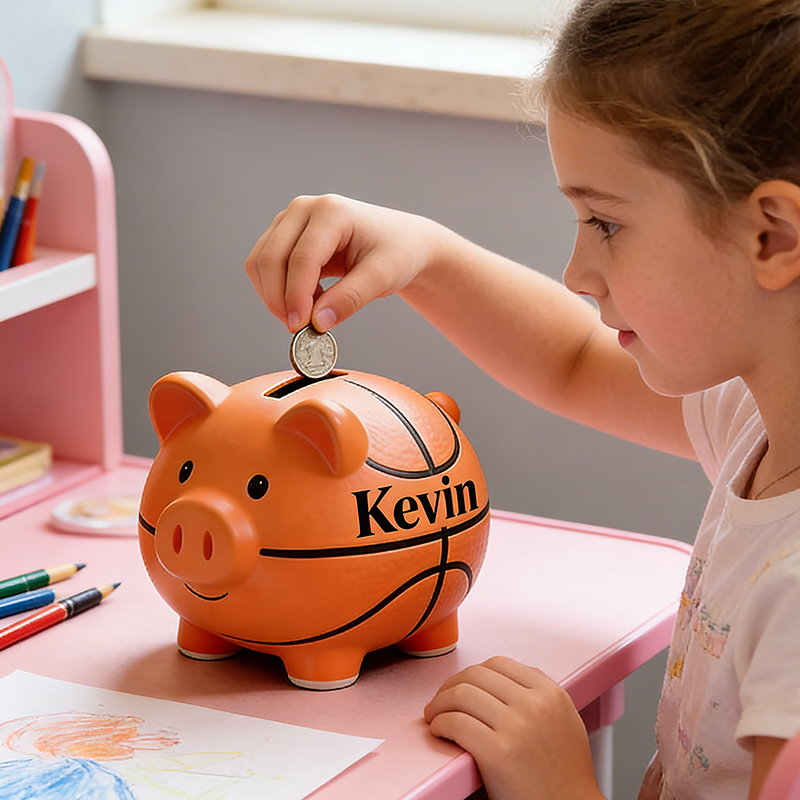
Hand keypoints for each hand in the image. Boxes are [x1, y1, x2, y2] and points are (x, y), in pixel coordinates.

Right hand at [245, 194, 450, 331]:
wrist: (403, 242)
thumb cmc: (398, 253)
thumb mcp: (382, 277)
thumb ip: (350, 299)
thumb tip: (317, 323)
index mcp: (331, 212)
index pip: (300, 258)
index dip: (296, 296)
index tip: (299, 326)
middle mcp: (305, 209)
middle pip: (270, 258)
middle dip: (278, 299)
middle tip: (297, 328)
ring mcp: (291, 220)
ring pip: (260, 262)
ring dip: (275, 295)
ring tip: (306, 315)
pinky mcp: (286, 235)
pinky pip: (266, 266)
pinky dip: (278, 290)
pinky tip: (307, 302)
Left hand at [423, 656, 603, 799]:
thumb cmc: (566, 776)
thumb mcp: (565, 721)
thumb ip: (541, 695)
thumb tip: (506, 677)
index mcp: (551, 693)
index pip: (499, 664)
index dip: (473, 673)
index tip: (461, 684)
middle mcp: (535, 704)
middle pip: (476, 675)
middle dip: (450, 685)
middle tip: (441, 700)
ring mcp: (516, 727)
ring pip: (461, 695)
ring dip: (439, 704)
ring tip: (435, 715)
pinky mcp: (497, 753)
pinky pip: (456, 723)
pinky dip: (439, 724)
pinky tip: (439, 731)